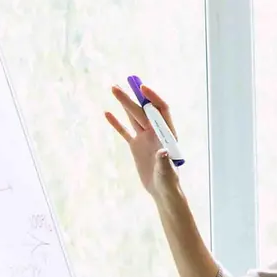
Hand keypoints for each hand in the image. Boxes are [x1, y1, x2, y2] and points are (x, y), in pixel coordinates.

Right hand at [106, 83, 180, 202]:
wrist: (162, 191)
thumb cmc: (169, 182)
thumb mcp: (167, 173)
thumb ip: (164, 162)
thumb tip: (162, 152)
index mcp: (167, 135)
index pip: (162, 111)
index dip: (153, 98)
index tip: (143, 88)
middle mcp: (156, 133)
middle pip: (144, 111)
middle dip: (132, 98)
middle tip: (119, 85)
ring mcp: (145, 138)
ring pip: (133, 117)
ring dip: (125, 104)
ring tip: (114, 88)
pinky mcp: (136, 146)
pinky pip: (125, 131)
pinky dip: (117, 122)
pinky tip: (108, 113)